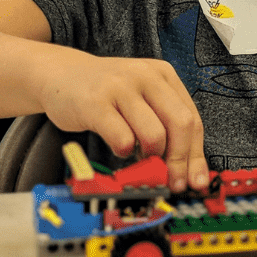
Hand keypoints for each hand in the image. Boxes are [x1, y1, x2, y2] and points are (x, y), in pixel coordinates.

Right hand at [37, 55, 207, 192]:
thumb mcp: (141, 97)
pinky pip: (122, 139)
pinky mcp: (96, 103)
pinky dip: (124, 152)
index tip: (195, 181)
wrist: (61, 74)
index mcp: (163, 74)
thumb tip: (182, 169)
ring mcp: (120, 87)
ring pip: (154, 135)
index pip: (192, 118)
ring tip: (137, 155)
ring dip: (149, 156)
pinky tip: (118, 146)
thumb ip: (162, 124)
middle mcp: (146, 76)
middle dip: (179, 161)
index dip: (195, 155)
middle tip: (171, 182)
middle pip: (181, 124)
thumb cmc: (105, 93)